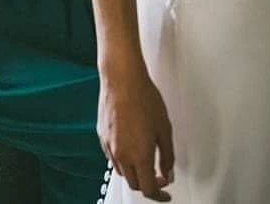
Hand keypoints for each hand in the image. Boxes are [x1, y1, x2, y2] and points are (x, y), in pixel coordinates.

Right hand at [98, 64, 174, 200]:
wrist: (122, 78)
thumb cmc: (143, 97)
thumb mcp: (165, 128)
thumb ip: (168, 155)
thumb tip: (168, 171)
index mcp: (139, 156)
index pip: (149, 189)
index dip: (160, 194)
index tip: (165, 192)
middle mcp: (121, 154)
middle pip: (134, 183)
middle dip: (147, 183)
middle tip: (158, 175)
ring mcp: (109, 145)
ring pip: (121, 171)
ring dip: (134, 171)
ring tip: (145, 158)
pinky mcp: (101, 135)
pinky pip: (112, 155)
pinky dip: (123, 158)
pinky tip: (131, 144)